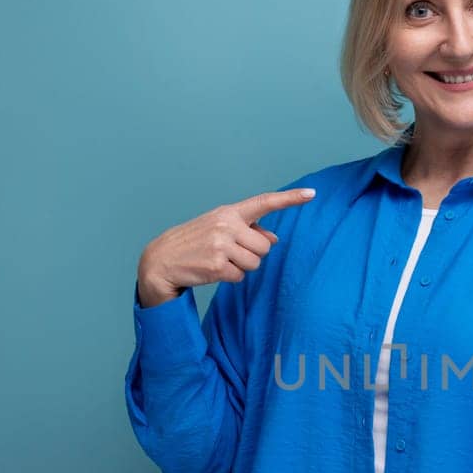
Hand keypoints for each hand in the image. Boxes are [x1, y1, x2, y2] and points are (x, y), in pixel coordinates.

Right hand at [137, 187, 316, 306]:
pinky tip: (213, 271)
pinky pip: (240, 277)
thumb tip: (275, 239)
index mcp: (229, 212)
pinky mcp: (218, 266)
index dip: (290, 199)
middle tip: (229, 254)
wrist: (161, 260)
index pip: (264, 202)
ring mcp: (222, 245)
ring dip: (241, 267)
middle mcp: (227, 225)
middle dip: (252, 254)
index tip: (312, 193)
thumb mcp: (219, 229)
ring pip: (255, 264)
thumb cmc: (195, 243)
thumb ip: (248, 230)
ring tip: (219, 261)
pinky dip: (230, 278)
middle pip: (264, 247)